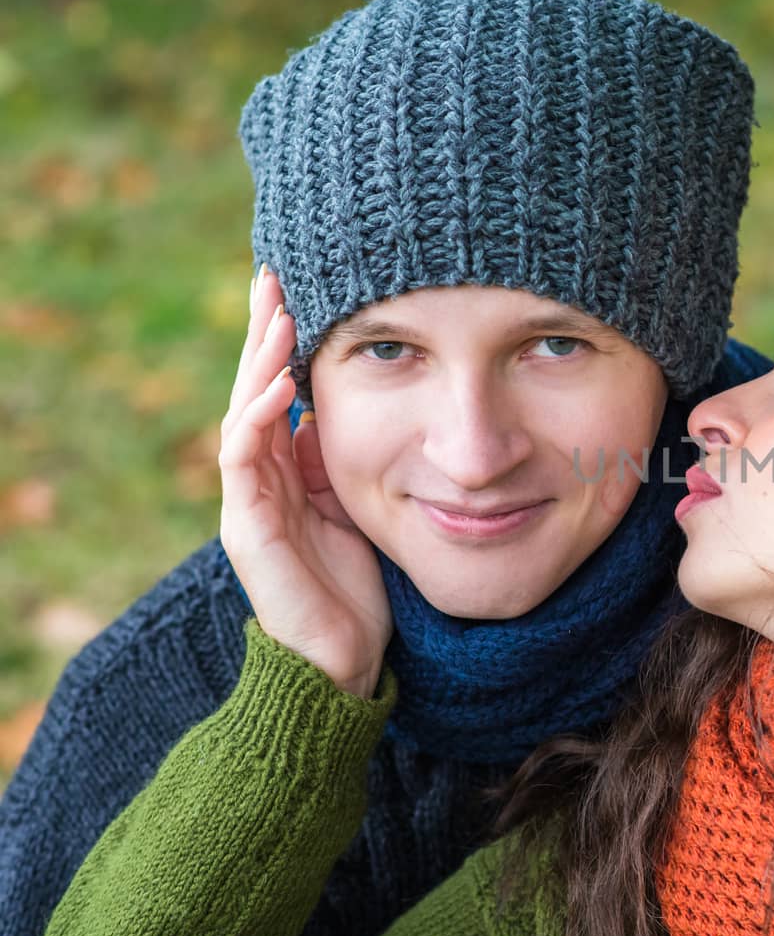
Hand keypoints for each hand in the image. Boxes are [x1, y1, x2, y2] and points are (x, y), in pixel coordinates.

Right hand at [218, 266, 391, 696]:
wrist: (348, 660)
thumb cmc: (361, 585)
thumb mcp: (367, 504)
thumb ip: (355, 459)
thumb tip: (364, 405)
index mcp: (289, 469)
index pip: (280, 389)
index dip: (285, 340)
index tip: (301, 287)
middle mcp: (261, 478)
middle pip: (253, 388)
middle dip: (263, 332)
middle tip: (274, 275)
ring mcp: (248, 502)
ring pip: (243, 414)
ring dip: (259, 363)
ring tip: (278, 315)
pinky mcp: (247, 529)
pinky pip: (243, 461)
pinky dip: (258, 419)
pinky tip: (277, 386)